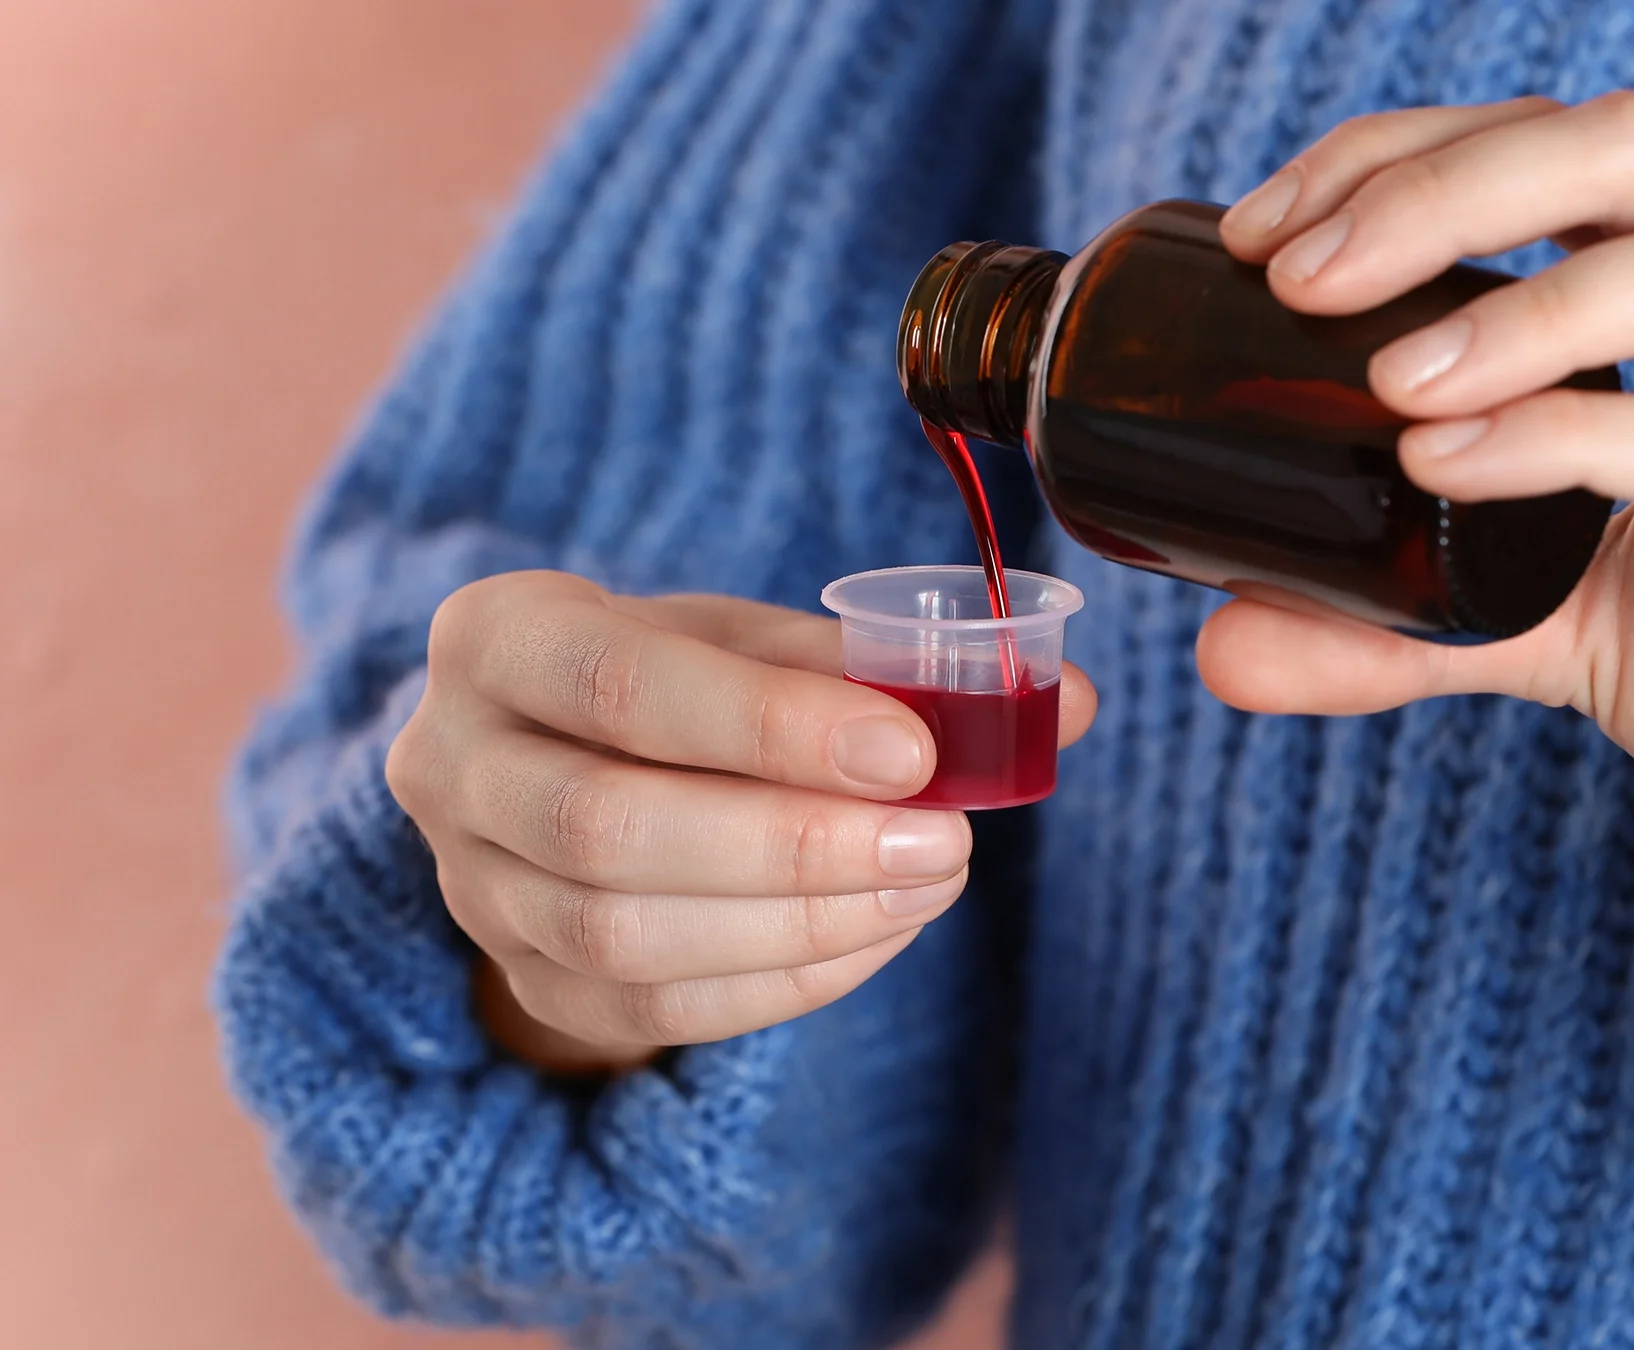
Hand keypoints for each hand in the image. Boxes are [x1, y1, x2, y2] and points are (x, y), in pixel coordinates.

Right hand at [386, 571, 1096, 1071]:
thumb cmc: (674, 683)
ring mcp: (473, 888)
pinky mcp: (523, 982)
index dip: (768, 724)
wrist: (561, 765)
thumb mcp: (750, 641)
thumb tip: (1067, 699)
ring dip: (799, 923)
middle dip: (792, 845)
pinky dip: (783, 982)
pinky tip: (878, 934)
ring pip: (625, 936)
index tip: (906, 750)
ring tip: (928, 882)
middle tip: (941, 840)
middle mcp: (451, 764)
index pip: (622, 685)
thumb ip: (881, 665)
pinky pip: (654, 1012)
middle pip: (610, 829)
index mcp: (498, 636)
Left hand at [1207, 93, 1633, 1081]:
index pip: (1579, 151)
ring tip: (1377, 370)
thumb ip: (1408, 620)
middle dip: (1445, 183)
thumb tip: (1224, 644)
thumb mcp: (1570, 630)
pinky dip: (1562, 435)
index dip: (1417, 155)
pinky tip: (1446, 461)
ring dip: (1514, 298)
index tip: (1271, 228)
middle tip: (1296, 268)